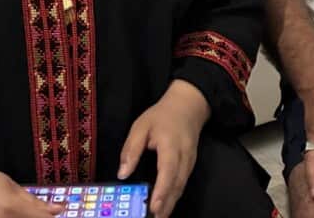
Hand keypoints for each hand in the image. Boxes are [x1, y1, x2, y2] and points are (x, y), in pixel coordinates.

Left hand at [117, 80, 209, 217]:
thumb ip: (131, 150)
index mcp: (171, 145)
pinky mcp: (190, 166)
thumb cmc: (161, 116)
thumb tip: (123, 174)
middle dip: (166, 204)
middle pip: (176, 184)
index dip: (162, 190)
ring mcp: (190, 162)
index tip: (154, 206)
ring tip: (159, 217)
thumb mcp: (140, 126)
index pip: (168, 170)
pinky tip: (165, 206)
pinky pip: (182, 184)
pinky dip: (174, 196)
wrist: (187, 106)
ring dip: (171, 204)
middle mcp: (184, 157)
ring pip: (181, 187)